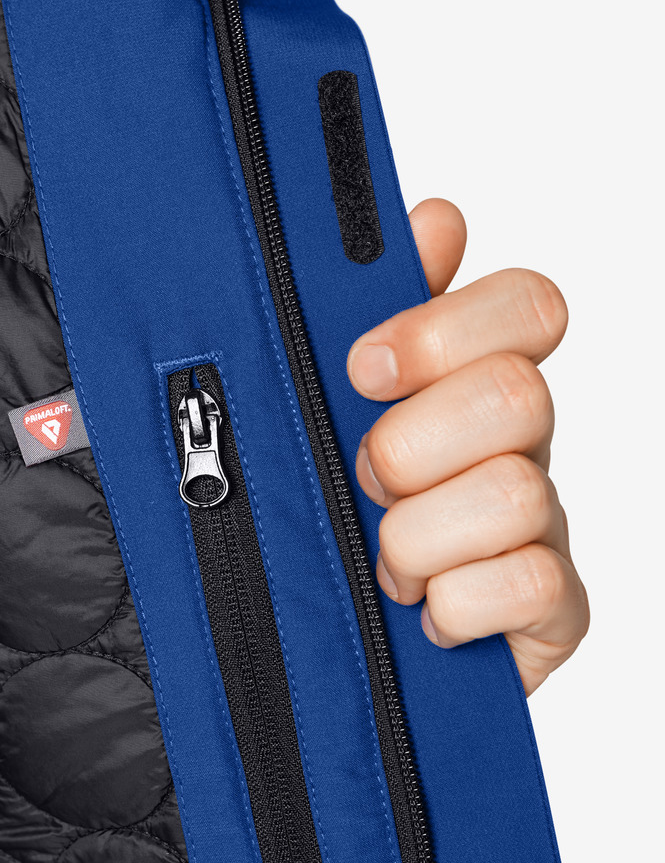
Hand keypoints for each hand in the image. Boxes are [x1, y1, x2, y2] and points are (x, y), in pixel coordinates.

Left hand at [346, 199, 587, 695]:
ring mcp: (541, 525)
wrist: (317, 645)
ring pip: (517, 493)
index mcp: (469, 378)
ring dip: (420, 538)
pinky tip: (425, 613)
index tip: (363, 369)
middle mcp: (517, 443)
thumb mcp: (310, 404)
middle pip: (517, 396)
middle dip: (412, 446)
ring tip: (383, 563)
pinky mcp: (551, 609)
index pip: (527, 306)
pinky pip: (535, 585)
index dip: (448, 329)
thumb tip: (434, 218)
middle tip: (363, 482)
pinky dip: (458, 604)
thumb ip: (356, 309)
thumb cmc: (315, 511)